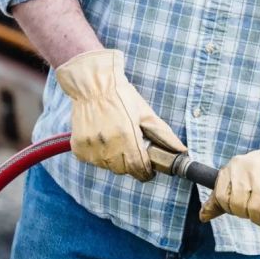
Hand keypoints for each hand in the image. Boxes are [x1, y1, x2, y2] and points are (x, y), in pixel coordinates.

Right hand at [56, 48, 185, 180]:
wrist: (93, 86)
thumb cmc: (122, 97)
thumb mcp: (146, 113)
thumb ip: (163, 135)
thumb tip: (181, 150)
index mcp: (127, 136)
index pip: (138, 168)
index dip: (146, 172)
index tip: (149, 170)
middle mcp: (108, 145)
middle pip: (124, 170)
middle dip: (131, 163)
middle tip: (131, 146)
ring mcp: (91, 148)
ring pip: (108, 167)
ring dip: (115, 159)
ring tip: (115, 139)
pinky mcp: (78, 148)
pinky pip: (93, 161)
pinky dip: (99, 155)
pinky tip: (102, 139)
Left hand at [199, 120, 259, 227]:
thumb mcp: (238, 174)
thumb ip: (220, 195)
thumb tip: (202, 216)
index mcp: (234, 167)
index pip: (220, 197)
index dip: (229, 205)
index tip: (239, 203)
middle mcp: (247, 174)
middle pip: (237, 208)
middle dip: (245, 212)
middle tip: (254, 206)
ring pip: (253, 214)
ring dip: (259, 218)